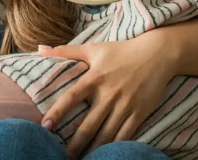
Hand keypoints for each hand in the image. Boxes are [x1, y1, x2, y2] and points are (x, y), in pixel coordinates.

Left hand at [37, 36, 173, 156]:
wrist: (158, 53)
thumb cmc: (123, 51)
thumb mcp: (95, 48)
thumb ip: (66, 51)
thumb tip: (39, 49)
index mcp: (95, 77)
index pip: (72, 96)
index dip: (58, 111)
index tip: (45, 126)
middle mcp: (109, 93)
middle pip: (88, 126)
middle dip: (73, 146)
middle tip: (61, 158)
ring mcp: (125, 105)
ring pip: (105, 136)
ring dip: (91, 151)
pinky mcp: (138, 114)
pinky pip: (123, 137)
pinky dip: (112, 149)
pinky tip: (103, 156)